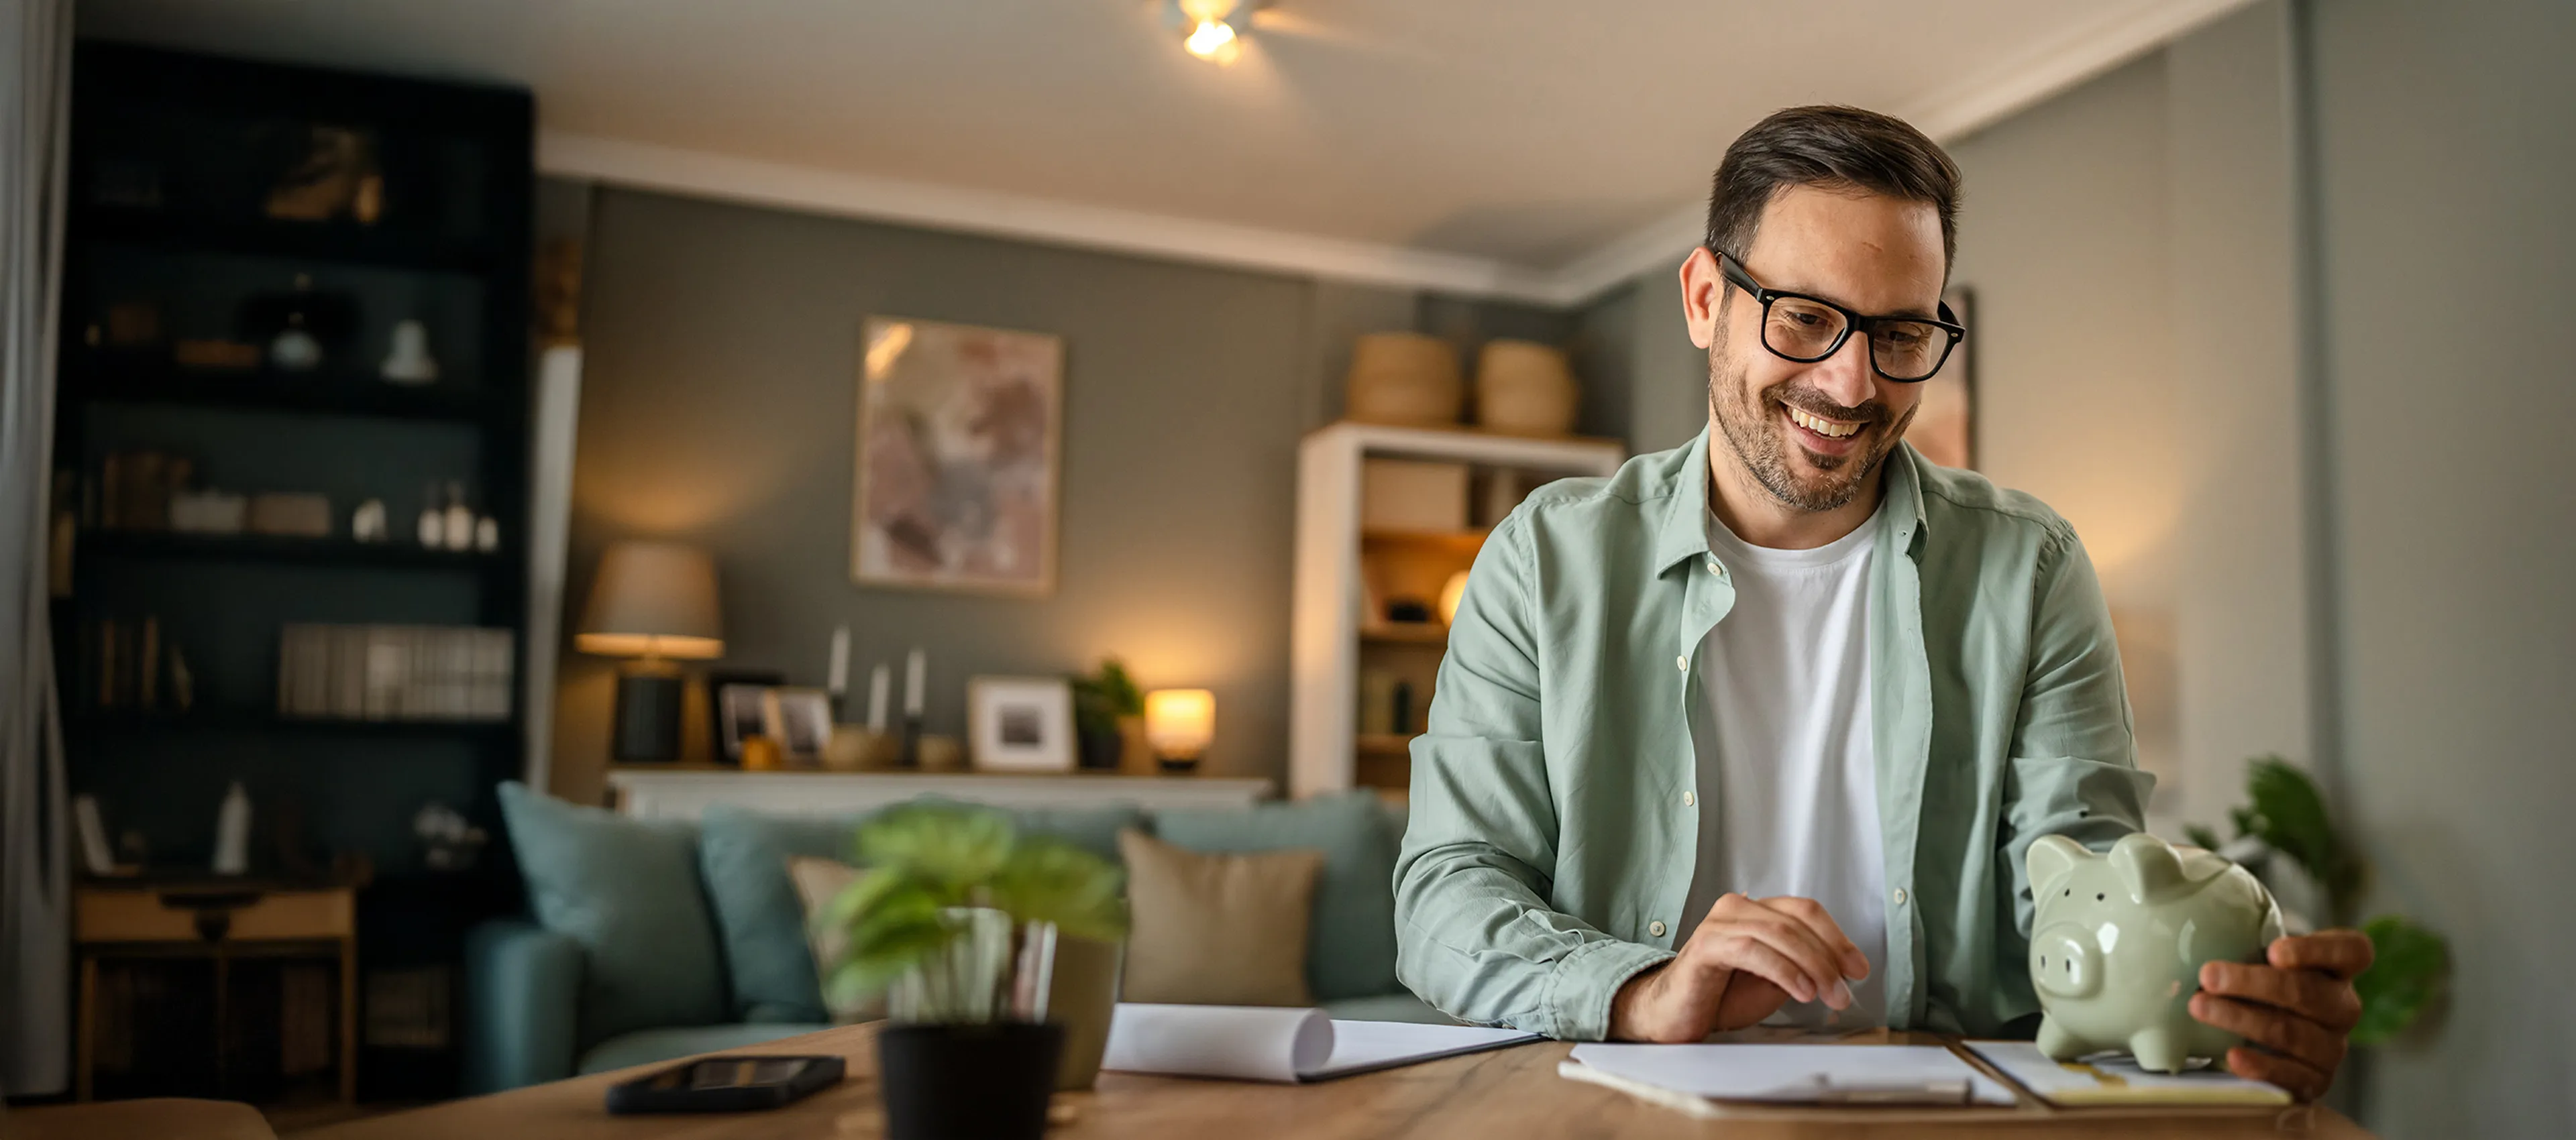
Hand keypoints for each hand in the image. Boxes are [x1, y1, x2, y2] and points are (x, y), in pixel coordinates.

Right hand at [1607, 894, 1870, 1041]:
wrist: (1673, 1015)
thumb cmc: (1721, 996)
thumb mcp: (1773, 980)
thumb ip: (1801, 966)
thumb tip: (1842, 969)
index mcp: (1756, 911)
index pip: (1806, 911)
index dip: (1837, 938)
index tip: (1858, 969)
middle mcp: (1737, 909)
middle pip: (1796, 921)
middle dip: (1829, 957)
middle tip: (1845, 990)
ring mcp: (1719, 924)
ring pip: (1779, 933)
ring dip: (1812, 966)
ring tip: (1829, 994)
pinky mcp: (1706, 947)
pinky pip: (1753, 950)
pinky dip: (1784, 970)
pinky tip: (1801, 991)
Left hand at [2189, 929, 2372, 1100]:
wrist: (2258, 1033)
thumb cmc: (2257, 978)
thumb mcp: (2256, 947)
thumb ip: (2235, 929)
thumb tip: (2173, 876)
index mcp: (2340, 967)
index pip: (2352, 951)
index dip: (2317, 950)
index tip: (2274, 951)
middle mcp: (2343, 1007)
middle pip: (2309, 993)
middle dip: (2254, 983)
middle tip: (2209, 976)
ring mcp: (2333, 1046)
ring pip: (2294, 1033)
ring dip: (2243, 1020)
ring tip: (2200, 1007)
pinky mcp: (2316, 1080)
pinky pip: (2293, 1076)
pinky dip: (2261, 1066)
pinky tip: (2231, 1056)